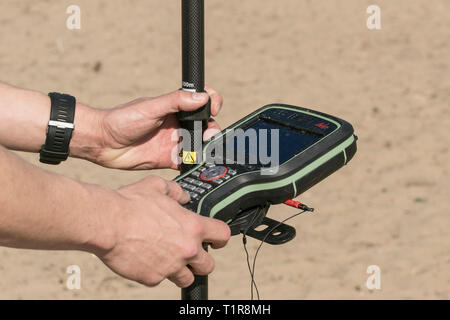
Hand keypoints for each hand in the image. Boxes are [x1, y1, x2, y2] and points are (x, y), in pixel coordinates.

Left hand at [93, 87, 222, 169]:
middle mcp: (177, 124)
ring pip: (199, 144)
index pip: (200, 102)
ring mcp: (174, 142)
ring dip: (206, 147)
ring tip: (204, 150)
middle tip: (209, 135)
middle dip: (212, 130)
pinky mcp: (169, 159)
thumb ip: (176, 101)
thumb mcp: (151, 107)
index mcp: (175, 108)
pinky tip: (197, 163)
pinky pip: (188, 162)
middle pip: (205, 125)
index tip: (213, 108)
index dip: (211, 103)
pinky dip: (195, 163)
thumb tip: (202, 97)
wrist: (104, 144)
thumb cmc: (122, 119)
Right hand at [97, 175, 230, 287]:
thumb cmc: (130, 203)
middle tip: (190, 254)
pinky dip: (156, 272)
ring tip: (166, 258)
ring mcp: (170, 267)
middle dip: (201, 261)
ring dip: (181, 270)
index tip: (216, 241)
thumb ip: (176, 191)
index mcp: (192, 227)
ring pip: (186, 278)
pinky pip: (160, 279)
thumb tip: (183, 196)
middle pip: (208, 265)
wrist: (107, 223)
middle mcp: (186, 249)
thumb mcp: (157, 186)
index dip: (221, 239)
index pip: (223, 236)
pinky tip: (146, 258)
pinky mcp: (153, 278)